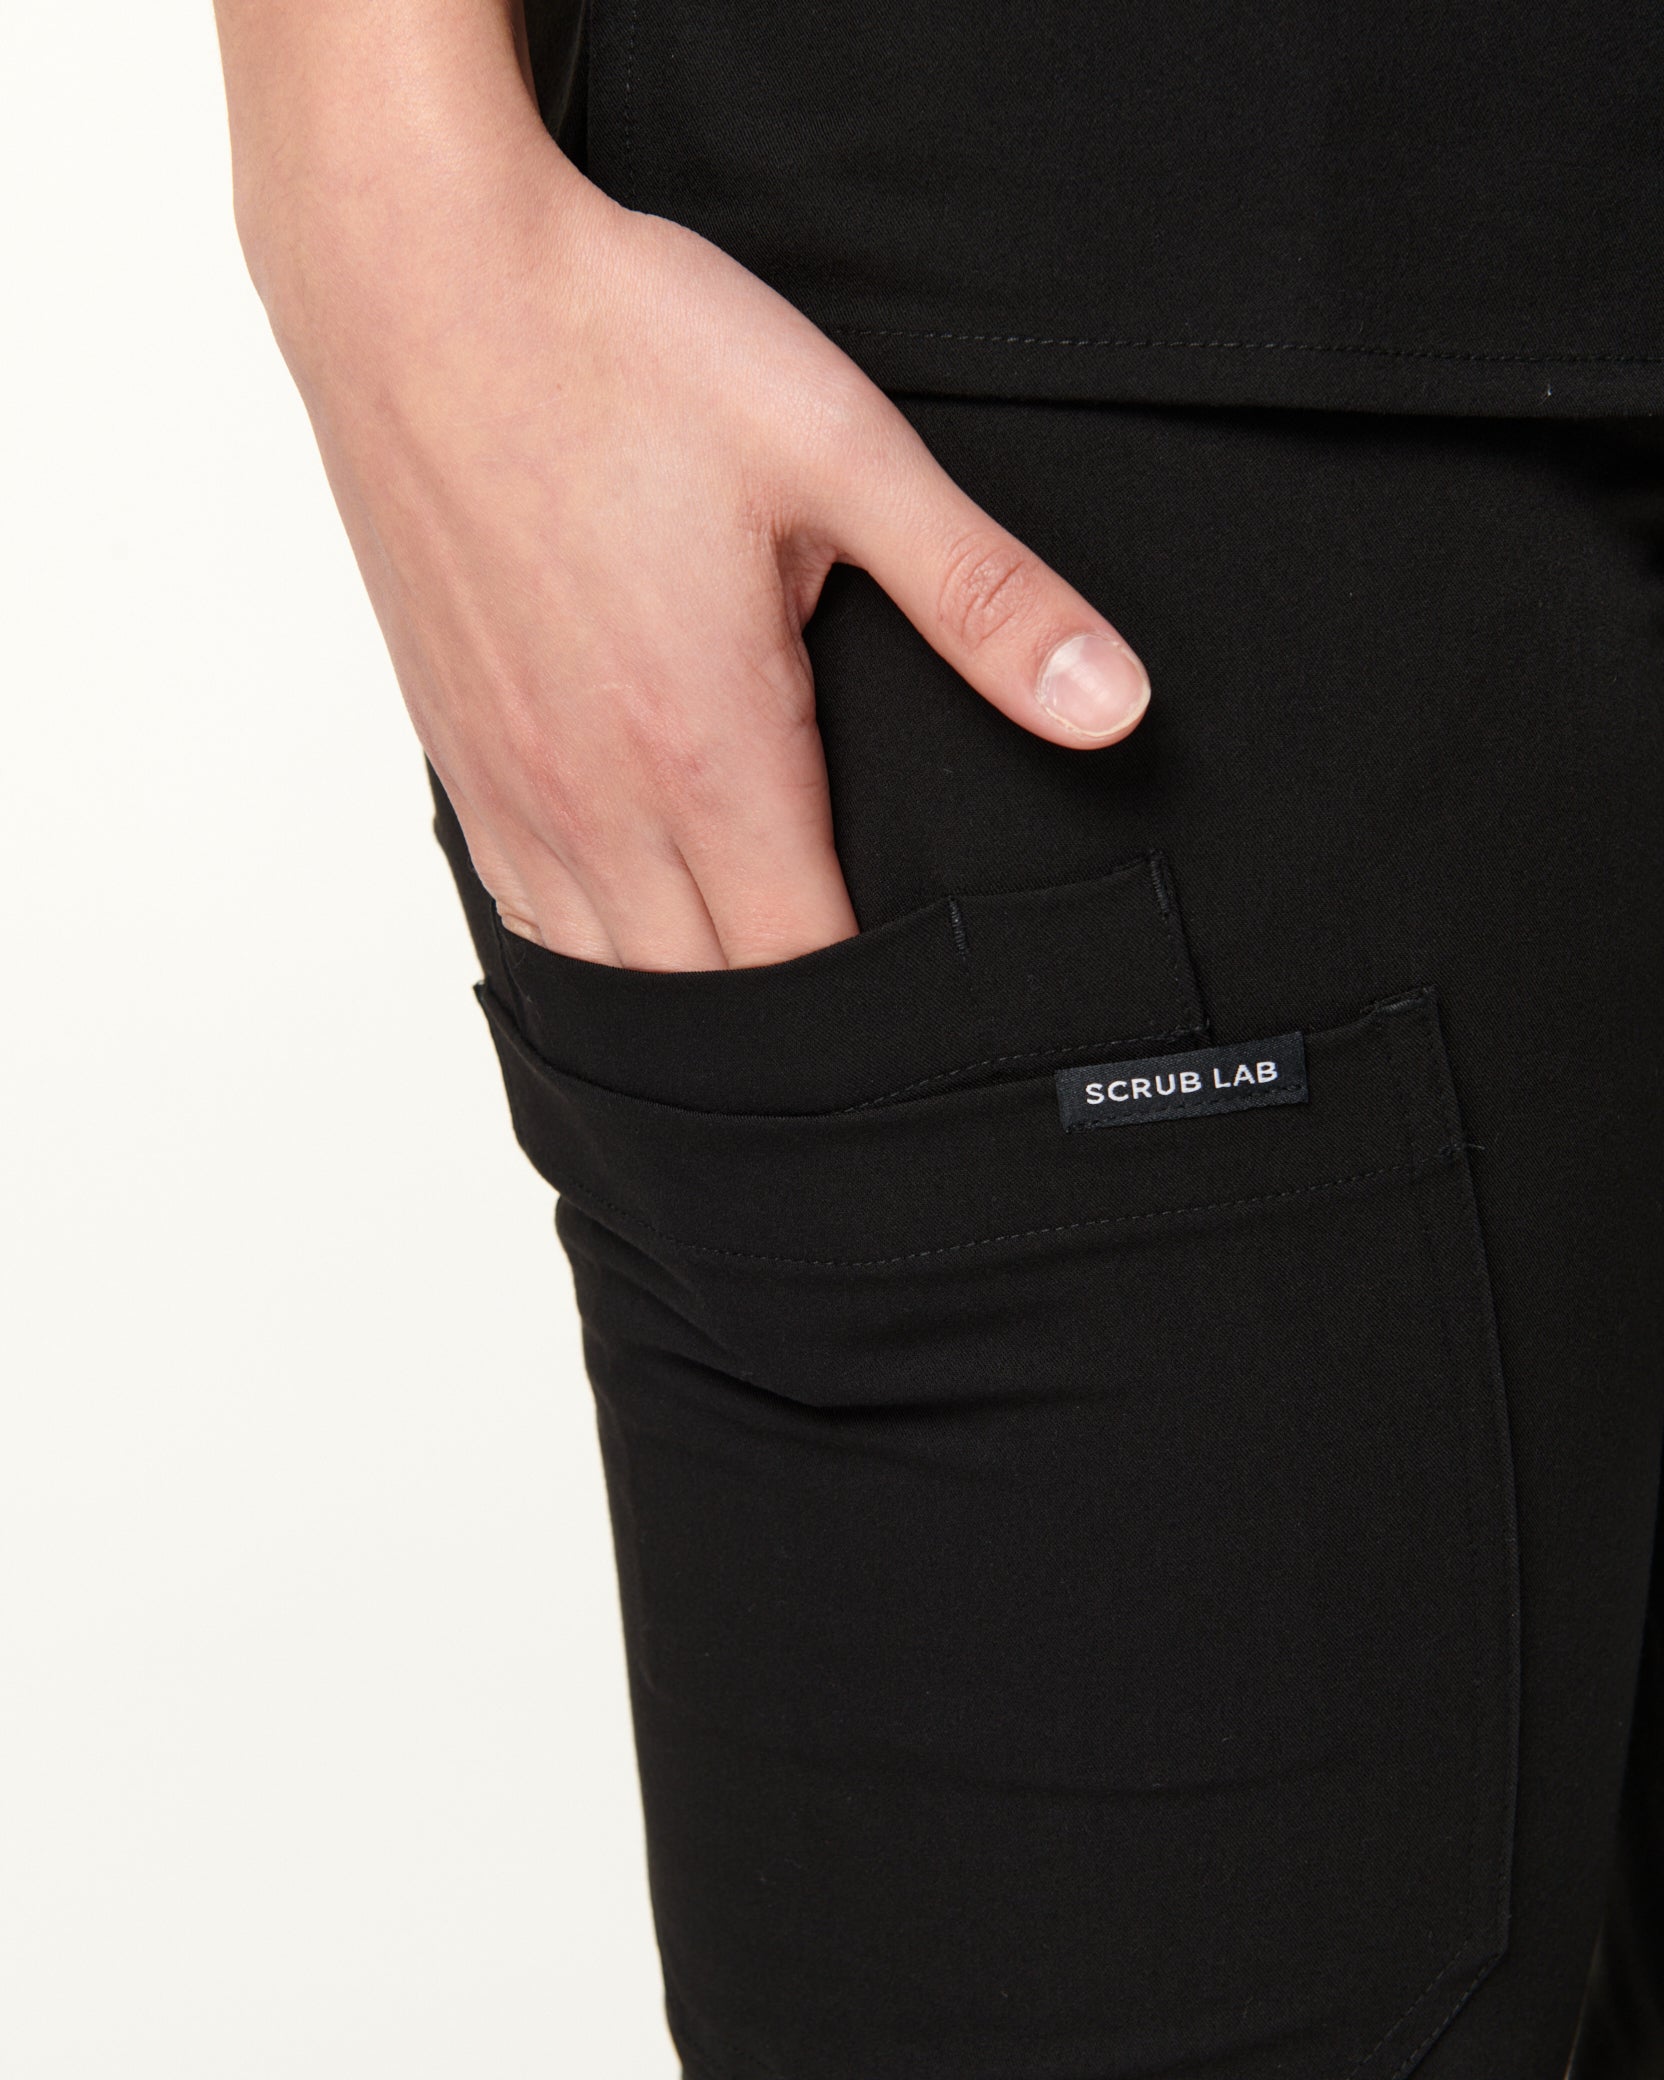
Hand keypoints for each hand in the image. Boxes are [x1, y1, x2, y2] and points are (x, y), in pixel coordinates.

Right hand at [242, 110, 1149, 969]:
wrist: (417, 277)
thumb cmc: (624, 349)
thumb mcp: (842, 453)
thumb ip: (982, 597)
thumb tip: (1112, 704)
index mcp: (710, 746)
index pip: (807, 962)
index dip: (880, 1008)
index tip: (939, 1016)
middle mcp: (599, 797)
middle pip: (708, 997)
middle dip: (794, 1031)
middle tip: (870, 1029)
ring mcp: (514, 785)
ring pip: (609, 973)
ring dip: (692, 1005)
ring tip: (767, 1016)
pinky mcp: (458, 753)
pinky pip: (528, 914)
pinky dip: (596, 950)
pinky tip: (640, 937)